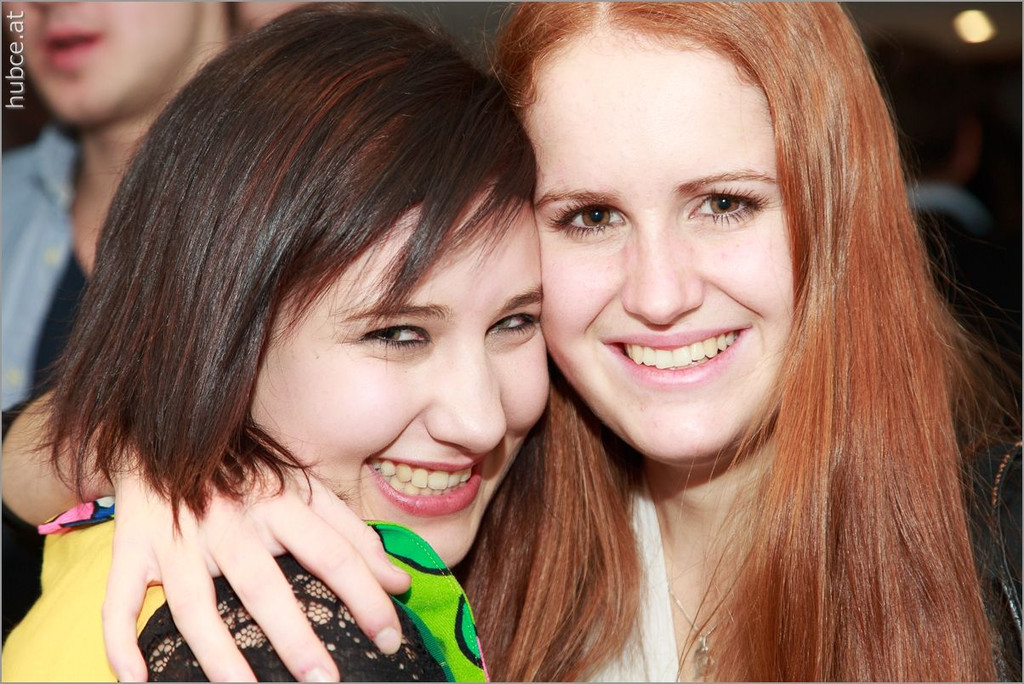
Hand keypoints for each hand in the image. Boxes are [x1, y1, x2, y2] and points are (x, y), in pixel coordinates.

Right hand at [103, 470, 410, 681]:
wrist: (164, 431)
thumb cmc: (247, 472)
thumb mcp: (306, 489)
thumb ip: (353, 535)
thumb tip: (398, 583)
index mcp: (278, 501)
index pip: (332, 553)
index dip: (365, 597)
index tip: (389, 638)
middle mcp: (228, 520)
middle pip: (262, 586)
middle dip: (294, 638)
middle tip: (324, 682)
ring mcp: (176, 538)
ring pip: (194, 605)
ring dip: (218, 655)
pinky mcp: (131, 548)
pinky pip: (118, 599)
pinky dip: (120, 641)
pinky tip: (137, 679)